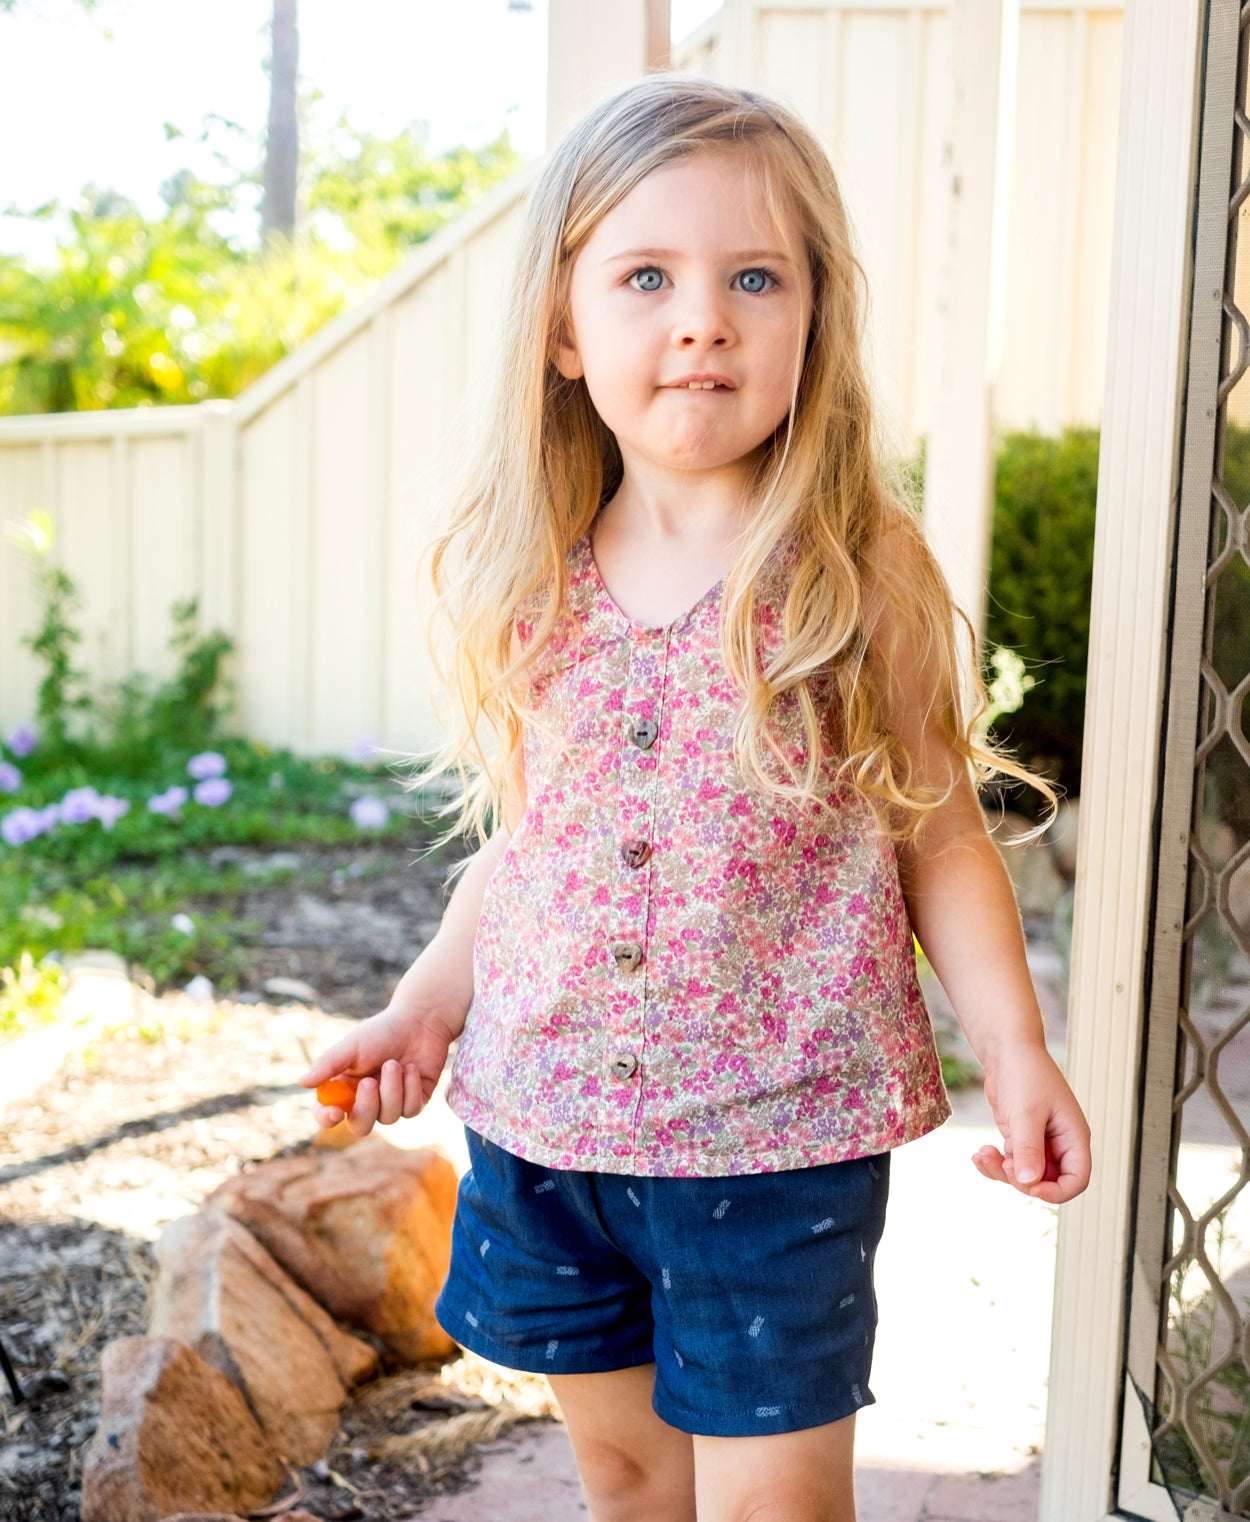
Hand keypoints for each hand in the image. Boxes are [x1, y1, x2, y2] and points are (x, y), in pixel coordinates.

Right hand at [298, 1004, 458, 1138]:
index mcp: (345, 1088)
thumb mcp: (352, 1045)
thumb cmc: (382, 1032)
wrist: (420, 1021)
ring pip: (388, 1117)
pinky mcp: (415, 1101)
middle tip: (369, 1081)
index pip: (328, 1114)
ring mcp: (391, 1103)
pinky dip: (410, 1088)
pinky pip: (411, 1110)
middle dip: (366, 1107)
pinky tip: (412, 1068)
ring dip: (392, 1089)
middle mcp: (366, 1100)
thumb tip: (302, 1082)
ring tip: (395, 1062)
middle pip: (360, 1126)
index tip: (334, 1113)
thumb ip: (328, 1064)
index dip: (326, 1118)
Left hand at [973, 1042, 1091, 1203]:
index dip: (1058, 1191)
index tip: (1031, 1188)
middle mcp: (1060, 1143)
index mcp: (1074, 1136)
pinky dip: (995, 1163)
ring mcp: (1040, 1142)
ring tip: (982, 1155)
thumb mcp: (1026, 1113)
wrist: (1006, 1050)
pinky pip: (1011, 1163)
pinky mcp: (1020, 1138)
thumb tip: (1029, 1182)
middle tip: (1001, 1163)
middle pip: (1048, 1182)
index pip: (1077, 1178)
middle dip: (1022, 1180)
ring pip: (1026, 1175)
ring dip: (1002, 1172)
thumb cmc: (1025, 1072)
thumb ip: (1028, 1149)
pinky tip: (979, 1154)